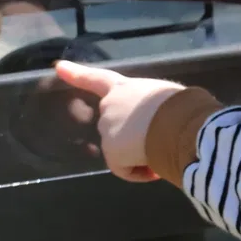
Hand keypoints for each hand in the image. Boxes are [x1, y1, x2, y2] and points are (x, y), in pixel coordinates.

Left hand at [54, 60, 183, 181]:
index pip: (98, 78)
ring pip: (123, 150)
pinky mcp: (110, 151)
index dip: (77, 74)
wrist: (179, 123)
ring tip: (162, 151)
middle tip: (159, 141)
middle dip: (134, 137)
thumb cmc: (181, 106)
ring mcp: (107, 128)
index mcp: (124, 87)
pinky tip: (155, 167)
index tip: (58, 67)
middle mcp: (110, 105)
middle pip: (117, 127)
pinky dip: (139, 173)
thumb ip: (153, 107)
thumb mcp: (166, 98)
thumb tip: (163, 127)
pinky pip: (125, 169)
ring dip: (139, 155)